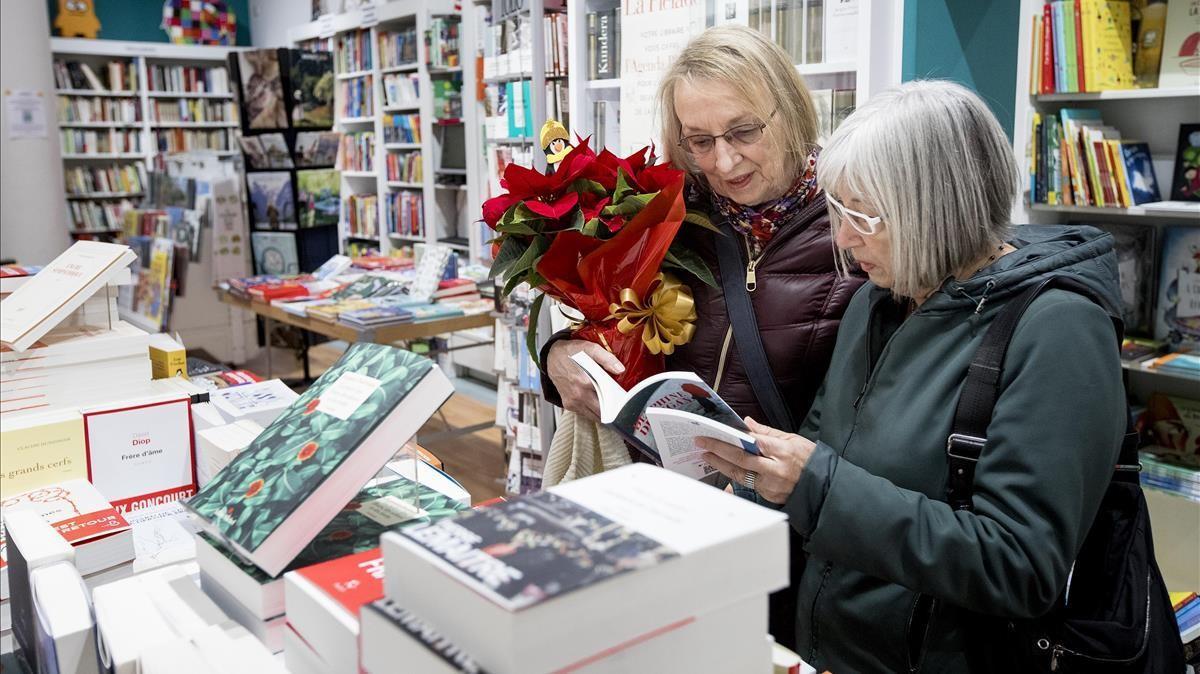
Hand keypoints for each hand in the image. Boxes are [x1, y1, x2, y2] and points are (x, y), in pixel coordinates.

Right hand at [546, 339, 624, 421]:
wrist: (551, 357)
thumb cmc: (570, 352)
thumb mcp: (590, 348)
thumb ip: (606, 358)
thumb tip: (620, 369)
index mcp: (585, 382)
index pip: (607, 400)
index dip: (617, 403)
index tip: (623, 402)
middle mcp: (578, 395)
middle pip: (601, 411)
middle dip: (612, 410)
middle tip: (619, 405)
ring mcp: (572, 401)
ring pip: (593, 416)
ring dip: (602, 413)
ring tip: (609, 405)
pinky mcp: (568, 404)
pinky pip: (585, 413)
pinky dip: (592, 411)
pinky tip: (596, 403)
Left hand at [697, 417, 814, 503]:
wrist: (823, 486)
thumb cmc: (810, 459)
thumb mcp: (792, 440)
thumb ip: (767, 432)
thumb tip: (747, 422)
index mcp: (783, 452)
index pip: (751, 442)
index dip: (730, 438)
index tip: (714, 433)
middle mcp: (776, 470)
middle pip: (741, 460)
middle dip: (718, 451)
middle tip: (702, 443)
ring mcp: (772, 485)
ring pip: (740, 475)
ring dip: (722, 465)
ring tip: (707, 456)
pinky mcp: (769, 496)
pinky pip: (747, 485)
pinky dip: (735, 476)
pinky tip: (723, 468)